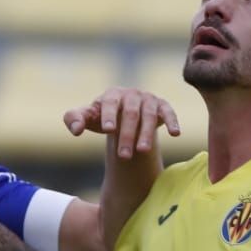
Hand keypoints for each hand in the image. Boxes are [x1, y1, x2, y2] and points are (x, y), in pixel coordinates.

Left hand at [63, 88, 180, 160]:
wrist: (124, 116)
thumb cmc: (102, 117)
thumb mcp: (87, 118)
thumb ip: (74, 119)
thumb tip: (76, 130)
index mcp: (111, 94)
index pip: (109, 103)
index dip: (109, 114)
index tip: (108, 129)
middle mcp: (131, 94)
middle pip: (130, 113)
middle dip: (126, 135)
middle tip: (124, 156)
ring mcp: (148, 99)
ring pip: (149, 115)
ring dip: (146, 133)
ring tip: (142, 151)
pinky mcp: (162, 106)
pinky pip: (169, 112)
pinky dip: (172, 121)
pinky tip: (175, 134)